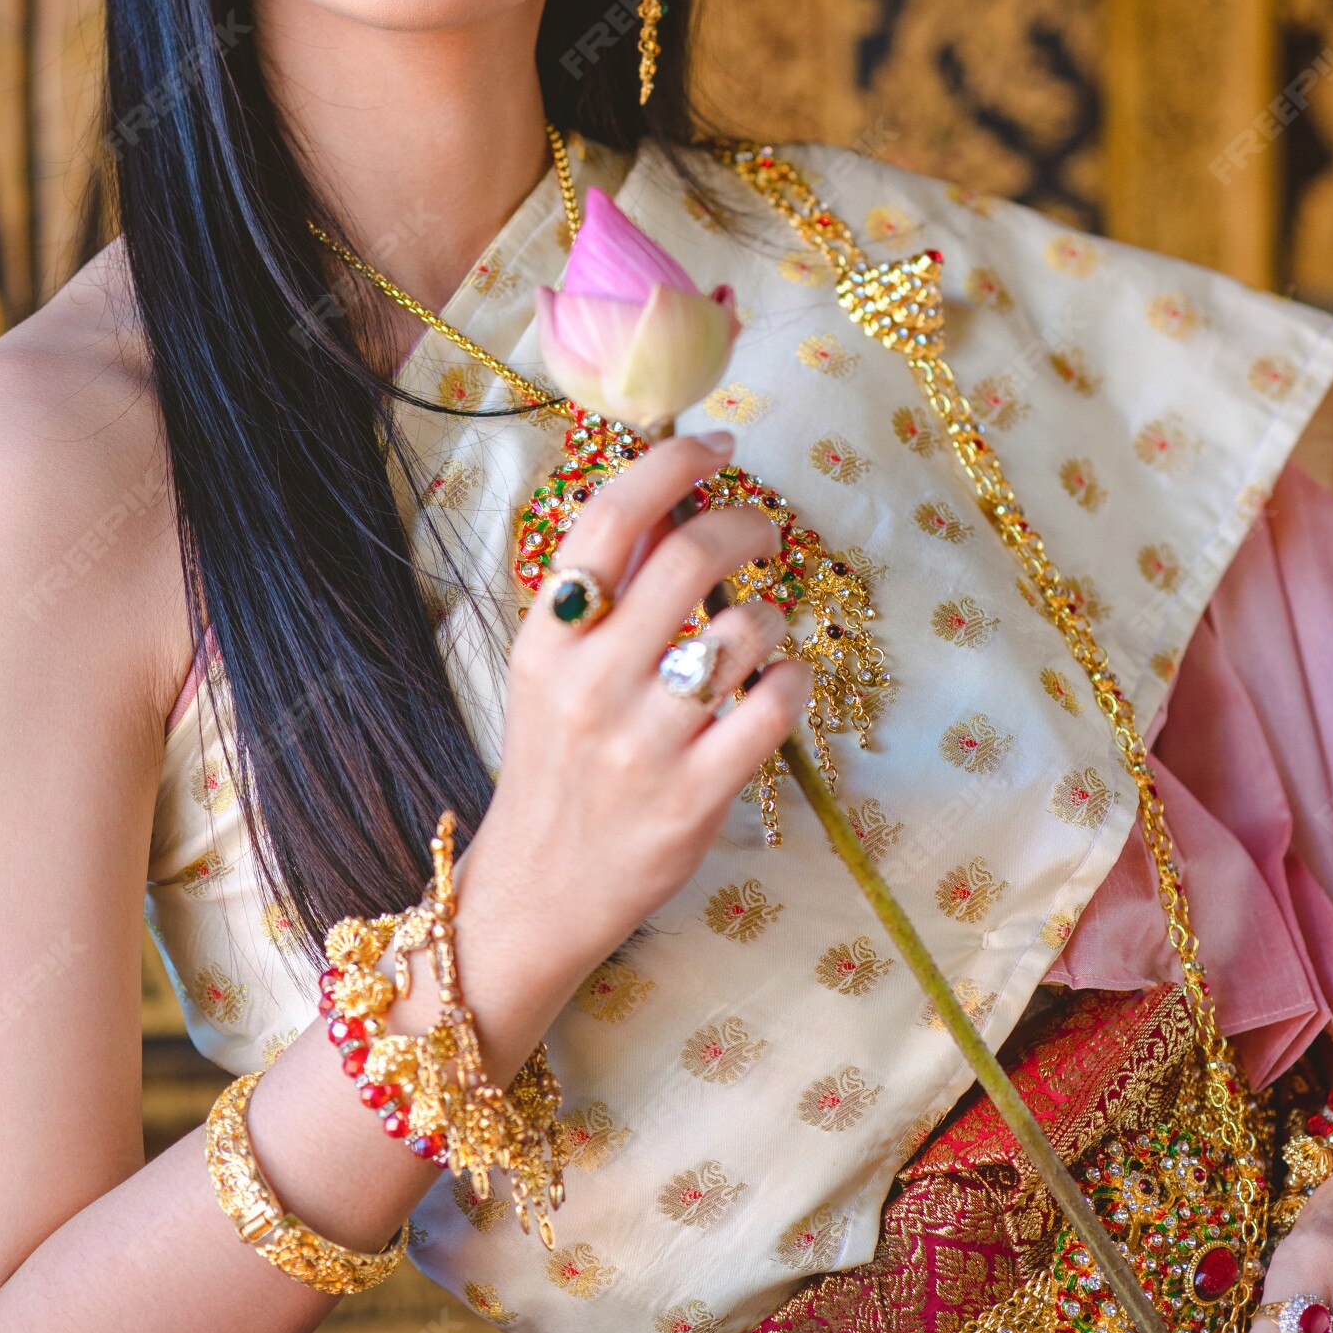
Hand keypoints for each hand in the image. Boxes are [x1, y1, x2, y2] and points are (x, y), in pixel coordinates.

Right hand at [456, 429, 806, 1015]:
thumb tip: (669, 492)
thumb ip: (608, 586)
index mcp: (548, 641)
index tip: (715, 443)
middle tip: (763, 526)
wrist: (540, 889)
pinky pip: (773, 710)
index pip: (608, 520)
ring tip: (759, 631)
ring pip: (742, 633)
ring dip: (770, 615)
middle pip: (688, 559)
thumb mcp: (553, 669)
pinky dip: (792, 682)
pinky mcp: (692, 800)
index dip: (671, 465)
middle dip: (745, 523)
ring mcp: (642, 746)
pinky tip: (778, 685)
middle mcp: (589, 685)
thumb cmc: (557, 761)